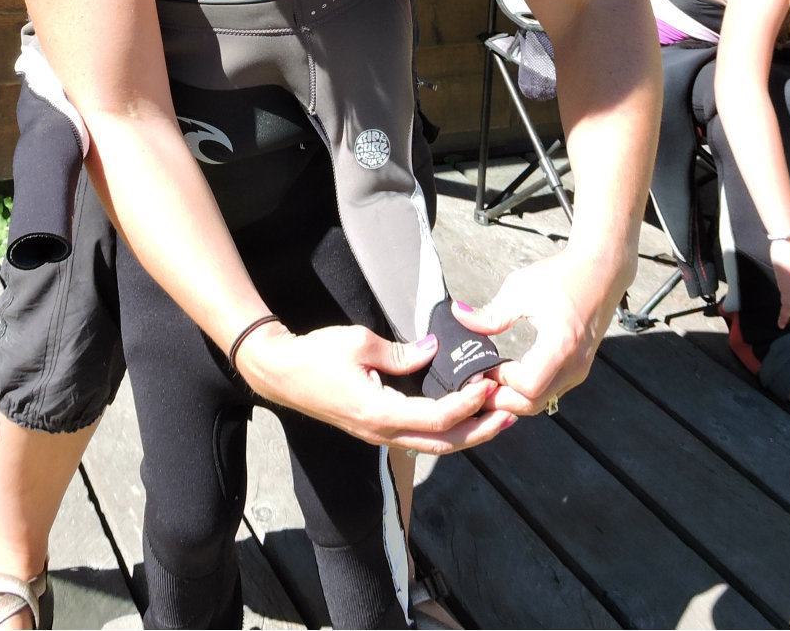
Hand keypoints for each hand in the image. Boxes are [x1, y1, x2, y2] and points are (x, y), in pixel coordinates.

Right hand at [237, 323, 514, 453]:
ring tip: (496, 419)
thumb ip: (402, 352)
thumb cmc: (315, 354)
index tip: (488, 385)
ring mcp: (378, 435)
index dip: (467, 404)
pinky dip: (447, 430)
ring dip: (468, 434)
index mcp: (379, 412)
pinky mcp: (375, 429)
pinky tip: (463, 415)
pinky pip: (419, 437)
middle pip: (443, 444)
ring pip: (433, 446)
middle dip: (481, 431)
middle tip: (511, 414)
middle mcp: (382, 432)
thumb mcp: (360, 342)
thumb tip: (433, 351)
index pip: (436, 416)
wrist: (279, 373)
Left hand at [450, 252, 615, 415]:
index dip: (500, 380)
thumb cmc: (562, 276)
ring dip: (513, 398)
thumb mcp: (520, 289)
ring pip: (542, 401)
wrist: (601, 271)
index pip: (527, 385)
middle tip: (476, 384)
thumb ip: (491, 313)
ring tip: (488, 381)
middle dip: (502, 399)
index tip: (482, 365)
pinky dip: (527, 392)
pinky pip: (550, 391)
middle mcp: (574, 364)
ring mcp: (579, 370)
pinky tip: (508, 378)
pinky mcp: (578, 368)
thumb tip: (458, 315)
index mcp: (561, 344)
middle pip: (533, 403)